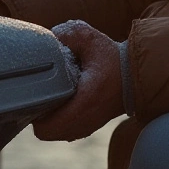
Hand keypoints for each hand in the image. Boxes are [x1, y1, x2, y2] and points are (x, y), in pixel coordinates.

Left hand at [32, 20, 124, 141]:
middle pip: (45, 132)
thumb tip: (49, 38)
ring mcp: (86, 128)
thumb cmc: (113, 59)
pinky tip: (61, 101)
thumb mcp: (91, 40)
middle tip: (38, 93)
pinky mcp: (89, 127)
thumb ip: (68, 34)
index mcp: (83, 103)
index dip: (32, 111)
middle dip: (37, 115)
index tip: (32, 93)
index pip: (45, 125)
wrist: (137, 76)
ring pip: (54, 133)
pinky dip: (58, 121)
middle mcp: (84, 122)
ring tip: (49, 96)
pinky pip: (64, 131)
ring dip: (48, 119)